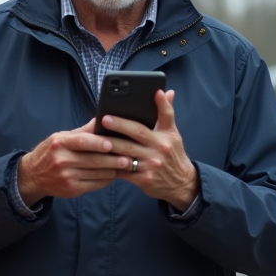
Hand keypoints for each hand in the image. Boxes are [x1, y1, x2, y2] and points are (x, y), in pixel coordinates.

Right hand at [16, 118, 128, 205]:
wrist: (33, 175)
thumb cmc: (51, 152)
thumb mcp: (61, 138)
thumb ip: (83, 131)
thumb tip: (103, 119)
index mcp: (59, 143)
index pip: (81, 142)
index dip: (98, 143)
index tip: (112, 143)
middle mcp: (61, 160)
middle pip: (93, 160)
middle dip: (113, 159)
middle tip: (129, 157)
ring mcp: (66, 177)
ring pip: (97, 173)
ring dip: (114, 170)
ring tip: (126, 165)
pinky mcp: (72, 189)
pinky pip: (95, 184)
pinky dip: (106, 179)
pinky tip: (114, 174)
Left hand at [97, 89, 199, 210]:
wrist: (181, 184)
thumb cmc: (172, 155)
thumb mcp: (173, 135)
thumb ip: (166, 115)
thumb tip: (167, 92)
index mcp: (168, 135)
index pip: (167, 116)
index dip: (162, 104)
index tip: (155, 91)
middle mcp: (161, 147)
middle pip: (138, 132)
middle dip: (120, 125)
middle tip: (104, 118)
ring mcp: (152, 164)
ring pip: (126, 152)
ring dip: (109, 145)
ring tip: (94, 138)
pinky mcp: (143, 178)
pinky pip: (123, 170)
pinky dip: (110, 164)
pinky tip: (98, 157)